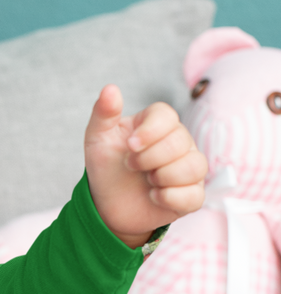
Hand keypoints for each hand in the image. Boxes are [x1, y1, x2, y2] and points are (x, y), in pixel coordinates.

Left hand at [84, 85, 206, 246]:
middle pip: (180, 141)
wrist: (108, 205)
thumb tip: (110, 88)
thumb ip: (104, 113)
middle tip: (131, 166)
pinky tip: (154, 196)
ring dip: (163, 178)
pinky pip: (194, 195)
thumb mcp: (98, 139)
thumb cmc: (107, 168)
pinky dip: (170, 198)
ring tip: (147, 181)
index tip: (129, 145)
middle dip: (150, 158)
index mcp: (158, 124)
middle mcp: (180, 142)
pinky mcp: (192, 195)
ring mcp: (189, 168)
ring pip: (194, 166)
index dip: (150, 131)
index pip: (167, 115)